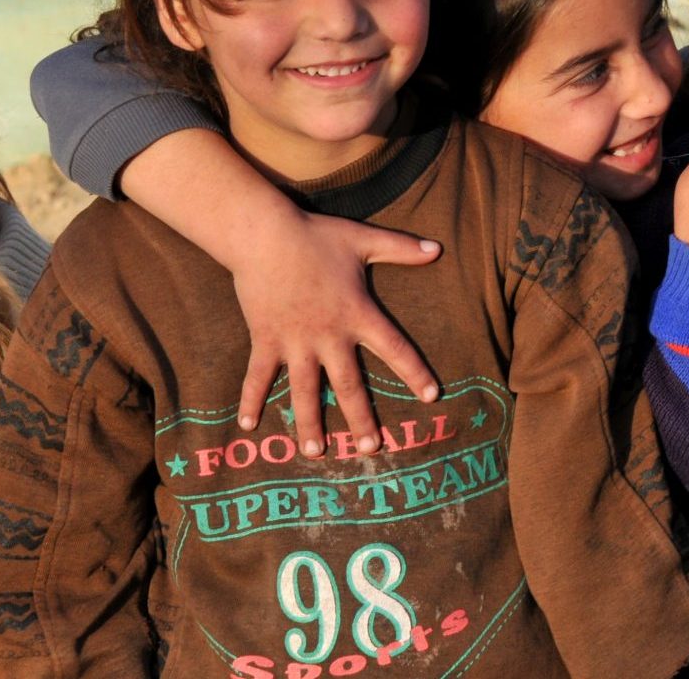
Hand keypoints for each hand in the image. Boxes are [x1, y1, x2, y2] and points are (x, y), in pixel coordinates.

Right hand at [235, 211, 441, 456]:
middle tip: (372, 449)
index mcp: (357, 313)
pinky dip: (251, 400)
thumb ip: (403, 248)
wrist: (264, 234)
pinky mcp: (265, 340)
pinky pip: (258, 376)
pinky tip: (249, 426)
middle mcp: (328, 335)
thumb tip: (439, 249)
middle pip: (349, 385)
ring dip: (309, 424)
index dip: (415, 372)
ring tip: (315, 453)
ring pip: (305, 391)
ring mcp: (295, 342)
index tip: (432, 396)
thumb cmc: (316, 236)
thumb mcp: (364, 240)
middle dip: (362, 418)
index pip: (394, 348)